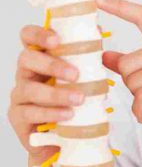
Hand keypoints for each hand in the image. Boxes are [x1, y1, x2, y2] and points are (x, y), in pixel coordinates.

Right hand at [8, 25, 83, 157]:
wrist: (68, 136)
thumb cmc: (75, 101)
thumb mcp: (85, 77)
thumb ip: (87, 55)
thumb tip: (97, 30)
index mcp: (40, 58)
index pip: (29, 37)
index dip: (39, 34)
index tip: (57, 40)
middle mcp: (26, 74)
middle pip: (26, 59)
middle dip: (51, 65)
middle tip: (76, 74)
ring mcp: (20, 95)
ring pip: (30, 89)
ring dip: (56, 93)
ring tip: (79, 98)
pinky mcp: (18, 117)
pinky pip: (30, 112)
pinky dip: (51, 112)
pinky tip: (68, 114)